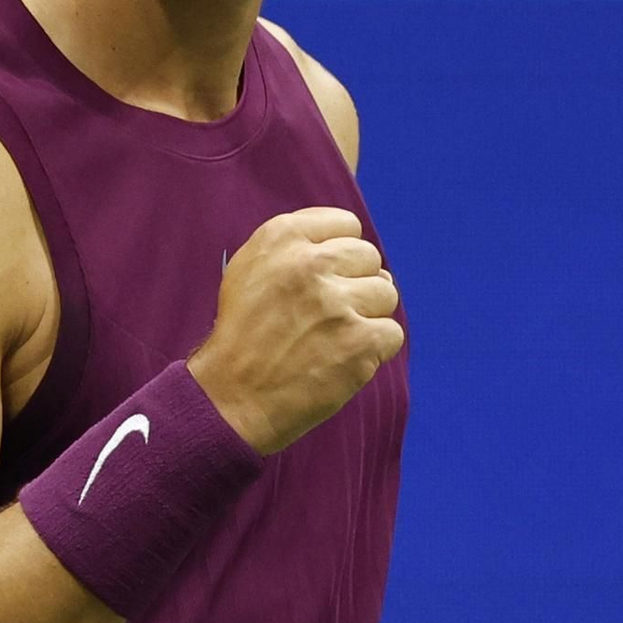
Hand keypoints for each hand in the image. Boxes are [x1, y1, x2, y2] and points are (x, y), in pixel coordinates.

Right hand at [186, 207, 404, 454]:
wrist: (230, 398)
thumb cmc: (241, 336)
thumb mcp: (249, 270)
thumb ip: (296, 247)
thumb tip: (350, 247)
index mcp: (281, 237)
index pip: (346, 225)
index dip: (342, 254)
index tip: (328, 278)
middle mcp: (310, 264)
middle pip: (369, 258)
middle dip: (356, 284)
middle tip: (330, 315)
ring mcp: (337, 303)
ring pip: (386, 293)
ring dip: (369, 316)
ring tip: (337, 337)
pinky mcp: (358, 342)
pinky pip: (392, 333)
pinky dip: (376, 350)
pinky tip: (346, 359)